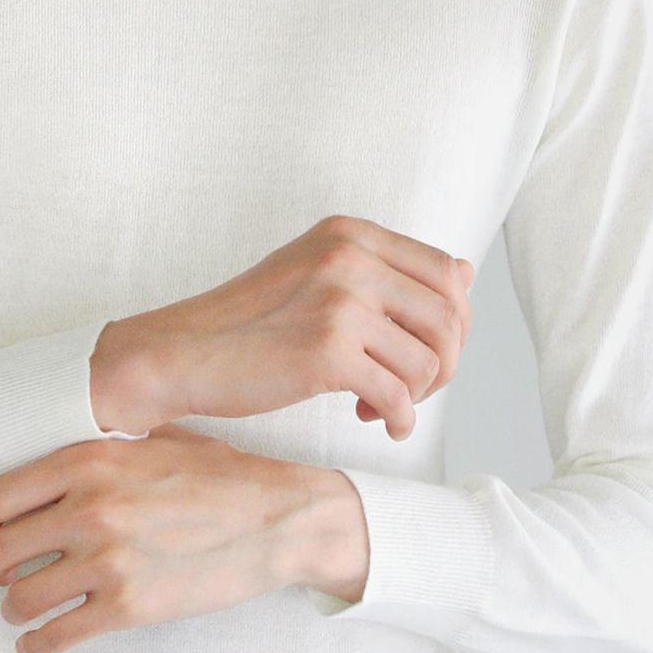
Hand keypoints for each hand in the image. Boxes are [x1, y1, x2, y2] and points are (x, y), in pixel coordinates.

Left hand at [0, 422, 315, 652]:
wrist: (273, 519)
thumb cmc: (218, 475)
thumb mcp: (154, 438)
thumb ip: (102, 445)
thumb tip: (60, 448)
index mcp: (89, 461)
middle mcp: (90, 509)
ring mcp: (107, 562)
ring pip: (19, 598)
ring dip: (12, 605)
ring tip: (20, 602)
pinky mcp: (127, 607)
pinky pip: (56, 637)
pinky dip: (37, 645)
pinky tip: (38, 641)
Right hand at [115, 214, 474, 440]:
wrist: (184, 351)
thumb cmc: (251, 320)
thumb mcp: (319, 272)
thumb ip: (388, 270)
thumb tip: (468, 272)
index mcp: (350, 232)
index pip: (446, 271)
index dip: (453, 320)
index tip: (425, 349)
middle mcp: (350, 256)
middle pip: (450, 316)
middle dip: (443, 362)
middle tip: (409, 385)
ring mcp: (339, 301)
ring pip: (429, 360)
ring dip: (415, 394)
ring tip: (378, 400)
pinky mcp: (327, 351)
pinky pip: (398, 396)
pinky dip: (397, 419)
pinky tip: (374, 420)